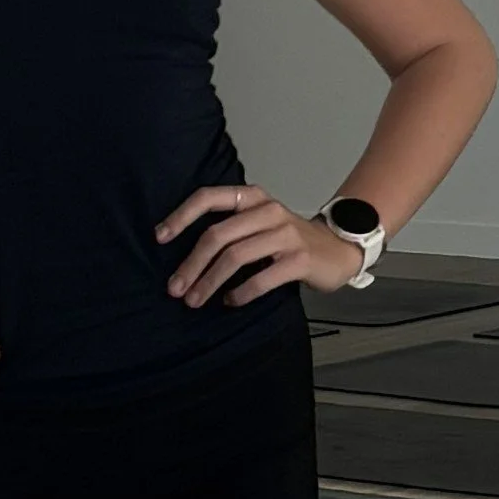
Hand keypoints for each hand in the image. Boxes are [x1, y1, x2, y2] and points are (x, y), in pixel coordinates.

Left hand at [155, 185, 364, 306]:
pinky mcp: (299, 259)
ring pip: (235, 257)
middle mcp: (268, 211)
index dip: (181, 216)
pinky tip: (230, 302)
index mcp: (253, 197)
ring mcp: (285, 234)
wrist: (339, 249)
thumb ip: (230, 229)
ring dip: (209, 282)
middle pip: (217, 235)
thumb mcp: (260, 222)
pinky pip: (260, 278)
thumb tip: (185, 258)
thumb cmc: (290, 240)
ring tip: (194, 301)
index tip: (160, 238)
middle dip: (191, 264)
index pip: (209, 197)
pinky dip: (240, 293)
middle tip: (175, 288)